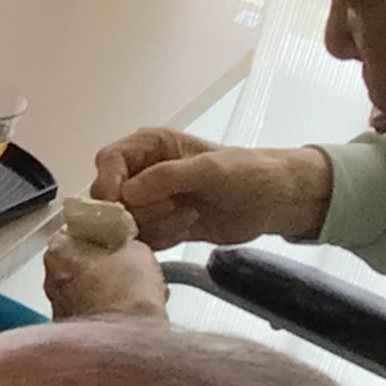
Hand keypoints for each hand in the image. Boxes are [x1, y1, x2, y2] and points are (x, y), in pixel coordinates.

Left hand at [43, 231, 168, 319]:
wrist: (127, 339)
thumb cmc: (126, 294)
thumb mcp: (137, 250)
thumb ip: (122, 243)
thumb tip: (126, 248)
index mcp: (60, 248)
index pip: (76, 231)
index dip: (101, 236)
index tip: (116, 242)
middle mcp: (51, 277)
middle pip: (80, 263)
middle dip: (105, 266)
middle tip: (129, 268)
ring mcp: (58, 305)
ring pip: (86, 290)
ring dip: (108, 290)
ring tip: (137, 295)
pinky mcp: (69, 331)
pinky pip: (91, 313)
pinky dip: (108, 313)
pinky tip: (130, 314)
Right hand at [91, 127, 334, 246]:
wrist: (277, 201)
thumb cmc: (248, 173)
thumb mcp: (209, 170)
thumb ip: (166, 178)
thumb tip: (125, 194)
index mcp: (150, 146)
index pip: (109, 161)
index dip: (108, 182)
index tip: (120, 205)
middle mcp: (144, 172)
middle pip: (111, 197)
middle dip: (136, 209)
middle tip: (171, 207)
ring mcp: (152, 201)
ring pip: (126, 222)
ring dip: (154, 225)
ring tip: (188, 215)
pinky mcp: (162, 226)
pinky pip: (144, 239)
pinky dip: (162, 238)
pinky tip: (189, 226)